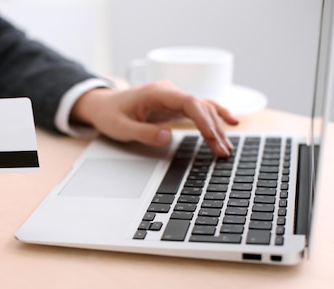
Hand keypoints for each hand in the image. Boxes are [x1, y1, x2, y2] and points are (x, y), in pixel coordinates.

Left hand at [70, 80, 239, 156]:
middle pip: (200, 107)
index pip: (188, 102)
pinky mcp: (175, 106)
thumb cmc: (109, 115)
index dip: (203, 118)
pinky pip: (199, 110)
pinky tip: (231, 123)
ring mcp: (173, 98)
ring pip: (203, 109)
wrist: (102, 105)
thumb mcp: (120, 128)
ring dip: (216, 127)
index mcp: (156, 93)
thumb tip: (168, 137)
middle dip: (214, 129)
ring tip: (226, 149)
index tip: (212, 136)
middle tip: (222, 152)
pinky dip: (214, 117)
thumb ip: (143, 132)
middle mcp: (169, 92)